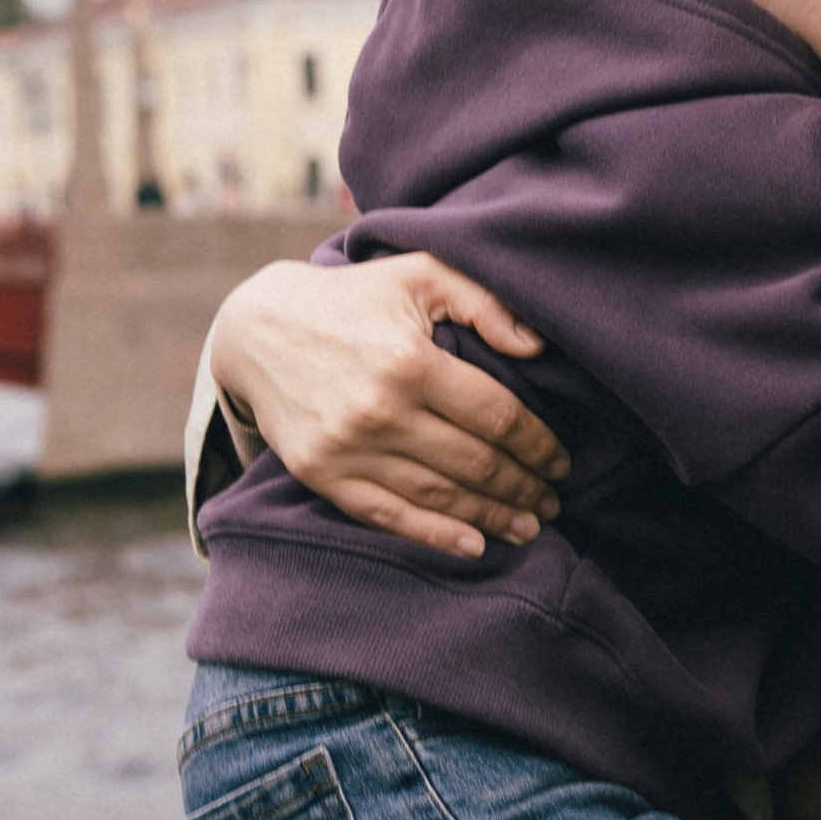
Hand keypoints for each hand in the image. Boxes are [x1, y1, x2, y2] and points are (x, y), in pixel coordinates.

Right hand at [209, 252, 568, 556]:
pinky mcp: (321, 473)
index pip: (496, 416)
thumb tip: (537, 346)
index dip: (539, 445)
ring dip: (491, 516)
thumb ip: (483, 300)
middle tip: (553, 501)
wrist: (258, 328)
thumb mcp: (418, 274)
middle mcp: (378, 409)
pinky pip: (388, 515)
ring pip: (438, 495)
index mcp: (409, 360)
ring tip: (528, 525)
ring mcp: (347, 447)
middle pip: (473, 462)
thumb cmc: (353, 299)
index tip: (562, 461)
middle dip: (524, 487)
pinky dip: (435, 535)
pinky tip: (473, 545)